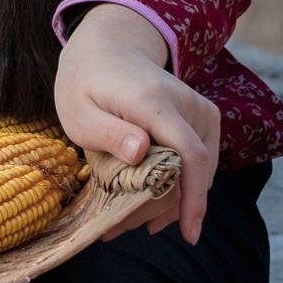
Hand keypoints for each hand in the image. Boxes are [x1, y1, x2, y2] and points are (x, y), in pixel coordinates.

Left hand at [52, 2, 220, 245]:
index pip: (190, 155)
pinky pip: (199, 160)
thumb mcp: (79, 111)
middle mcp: (187, 104)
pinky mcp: (203, 117)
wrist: (109, 48)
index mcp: (154, 103)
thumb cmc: (86, 84)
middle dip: (167, 208)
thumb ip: (108, 133)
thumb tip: (140, 152)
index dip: (193, 198)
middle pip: (196, 170)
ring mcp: (200, 110)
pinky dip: (179, 183)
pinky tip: (149, 199)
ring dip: (171, 199)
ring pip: (200, 170)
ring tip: (131, 219)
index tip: (189, 233)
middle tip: (124, 228)